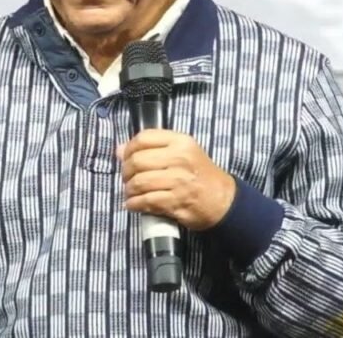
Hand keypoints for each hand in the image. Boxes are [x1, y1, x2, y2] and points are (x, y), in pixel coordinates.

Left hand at [117, 130, 235, 230]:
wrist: (222, 199)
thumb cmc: (199, 173)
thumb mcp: (183, 151)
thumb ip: (153, 148)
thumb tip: (120, 150)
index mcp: (180, 142)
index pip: (143, 138)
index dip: (129, 149)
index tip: (126, 158)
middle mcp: (179, 159)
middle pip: (137, 161)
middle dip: (126, 172)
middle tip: (127, 178)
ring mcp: (178, 181)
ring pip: (139, 183)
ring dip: (129, 190)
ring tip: (130, 193)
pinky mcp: (176, 202)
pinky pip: (146, 201)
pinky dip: (134, 204)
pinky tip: (133, 204)